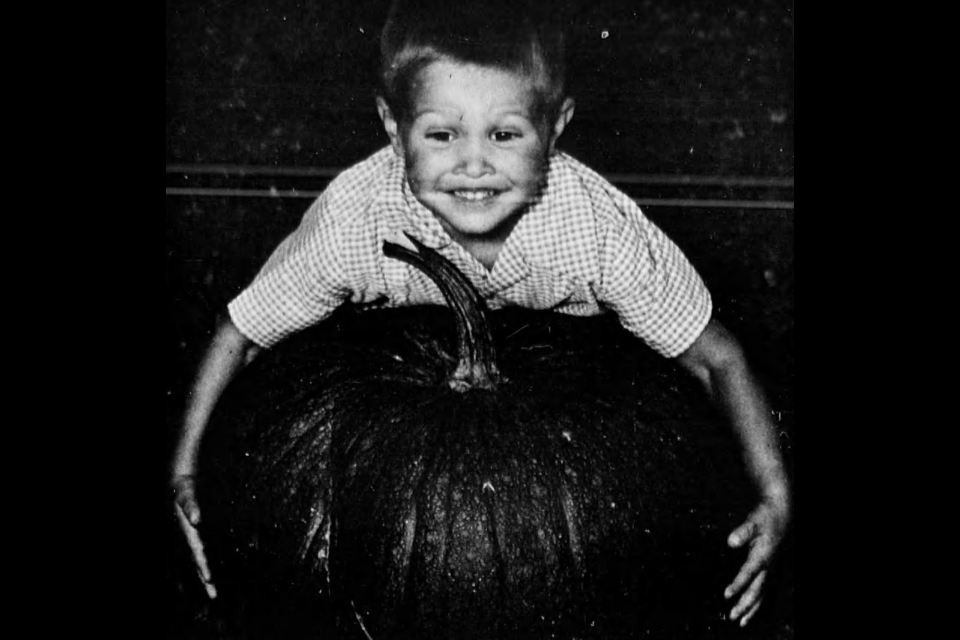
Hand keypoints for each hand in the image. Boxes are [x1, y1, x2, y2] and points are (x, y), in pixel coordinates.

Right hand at [172, 474, 216, 598]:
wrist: (178, 485)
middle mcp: (189, 537)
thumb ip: (191, 506)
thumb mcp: (186, 495)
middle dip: (205, 577)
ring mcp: (190, 537)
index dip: (203, 566)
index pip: (197, 552)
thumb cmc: (182, 490)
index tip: (210, 579)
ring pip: (197, 559)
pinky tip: (208, 572)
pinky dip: (202, 564)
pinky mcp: (193, 535)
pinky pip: (198, 552)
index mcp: (188, 532)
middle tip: (213, 595)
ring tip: (211, 589)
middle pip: (197, 561)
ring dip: (204, 574)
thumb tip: (196, 520)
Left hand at [723, 493, 789, 625]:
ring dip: (751, 608)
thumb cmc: (765, 517)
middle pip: (757, 590)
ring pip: (762, 594)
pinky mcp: (772, 569)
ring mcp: (772, 569)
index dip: (738, 585)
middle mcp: (769, 566)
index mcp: (764, 555)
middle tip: (732, 616)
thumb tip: (731, 542)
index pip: (749, 573)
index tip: (726, 595)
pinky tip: (750, 609)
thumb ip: (742, 532)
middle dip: (745, 605)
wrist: (782, 514)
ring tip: (741, 622)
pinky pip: (764, 590)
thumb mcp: (753, 520)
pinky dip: (757, 601)